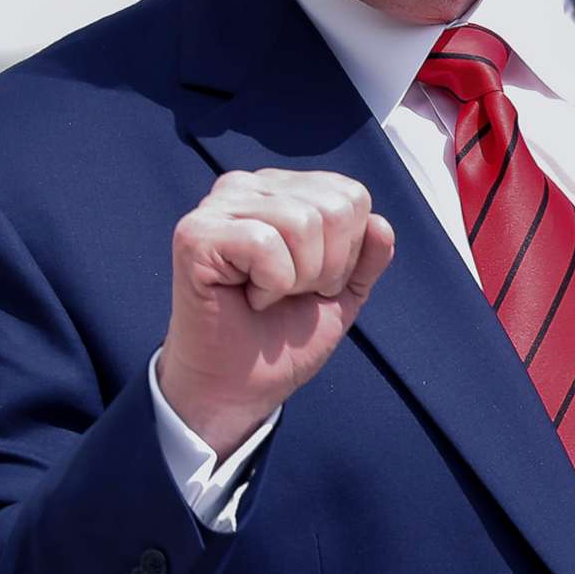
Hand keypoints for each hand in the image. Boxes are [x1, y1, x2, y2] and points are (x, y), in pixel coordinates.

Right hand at [158, 168, 396, 460]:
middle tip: (289, 293)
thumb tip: (380, 224)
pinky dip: (269, 286)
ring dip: (296, 279)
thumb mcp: (342, 292)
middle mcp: (248, 186)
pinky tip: (247, 297)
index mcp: (282, 189)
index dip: (347, 253)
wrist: (240, 387)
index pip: (351, 196)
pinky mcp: (195, 235)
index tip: (312, 283)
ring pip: (302, 223)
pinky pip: (264, 244)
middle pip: (332, 208)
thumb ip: (367, 256)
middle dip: (326, 268)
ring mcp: (217, 207)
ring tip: (267, 295)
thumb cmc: (283, 337)